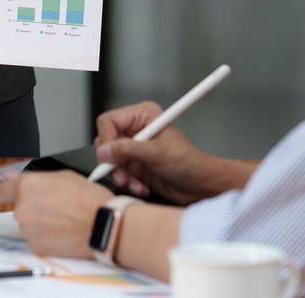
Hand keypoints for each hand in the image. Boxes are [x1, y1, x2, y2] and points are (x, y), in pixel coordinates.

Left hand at [0, 171, 112, 258]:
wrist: (103, 224)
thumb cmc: (88, 198)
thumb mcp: (62, 176)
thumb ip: (34, 178)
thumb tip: (13, 178)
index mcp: (26, 186)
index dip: (1, 192)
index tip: (2, 194)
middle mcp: (22, 208)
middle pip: (18, 208)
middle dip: (31, 207)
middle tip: (52, 206)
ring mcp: (28, 229)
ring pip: (28, 224)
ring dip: (39, 222)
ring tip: (62, 218)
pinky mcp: (36, 246)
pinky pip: (36, 238)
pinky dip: (46, 236)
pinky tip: (62, 231)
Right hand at [95, 102, 233, 203]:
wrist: (201, 185)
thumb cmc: (189, 163)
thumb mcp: (157, 154)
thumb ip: (128, 150)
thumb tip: (103, 150)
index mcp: (143, 116)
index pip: (108, 121)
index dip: (106, 139)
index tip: (108, 157)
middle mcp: (136, 129)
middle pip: (105, 142)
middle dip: (113, 162)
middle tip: (122, 175)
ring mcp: (134, 148)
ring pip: (109, 160)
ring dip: (120, 176)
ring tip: (135, 184)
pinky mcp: (134, 164)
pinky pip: (117, 173)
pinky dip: (127, 182)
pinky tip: (141, 187)